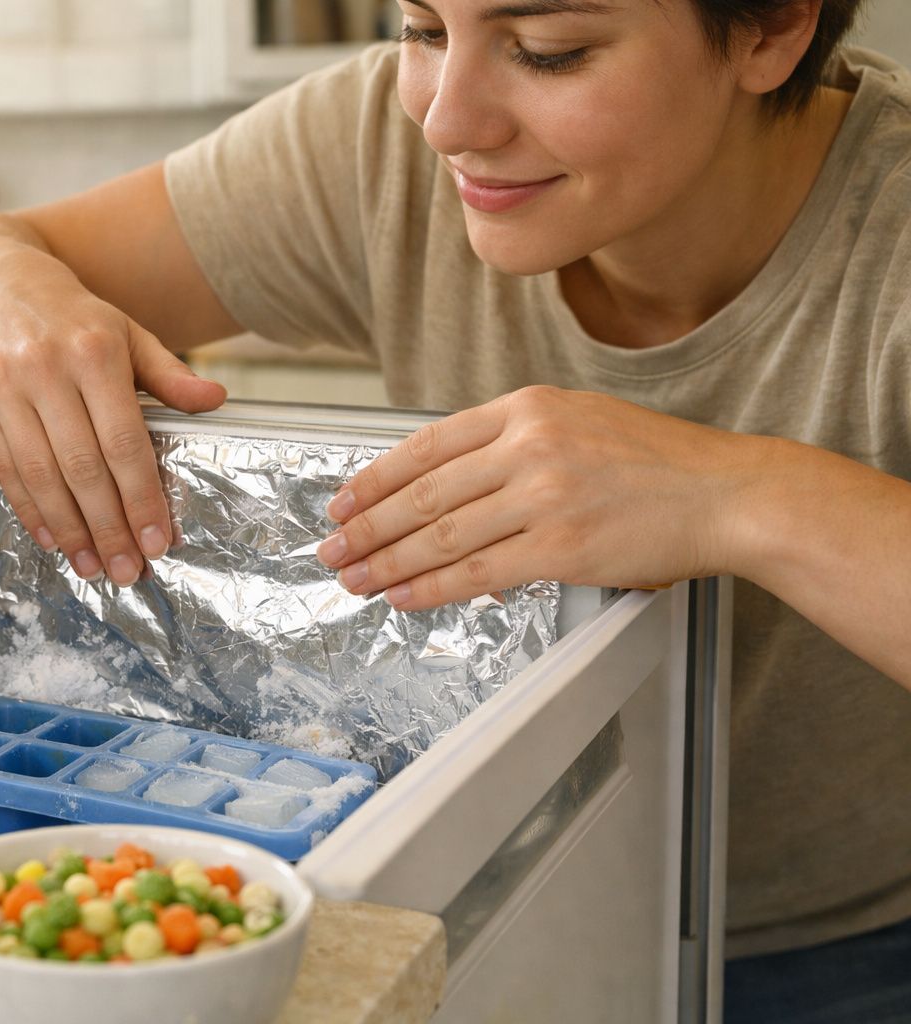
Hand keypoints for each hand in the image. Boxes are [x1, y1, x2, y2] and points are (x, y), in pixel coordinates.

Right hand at [0, 252, 225, 585]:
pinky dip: (29, 509)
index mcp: (95, 351)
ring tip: (92, 566)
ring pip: (40, 474)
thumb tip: (215, 400)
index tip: (157, 540)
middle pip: (82, 466)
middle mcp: (45, 367)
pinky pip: (3, 467)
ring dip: (69, 529)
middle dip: (108, 527)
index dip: (141, 497)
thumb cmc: (72, 317)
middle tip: (126, 569)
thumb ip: (170, 374)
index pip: (124, 441)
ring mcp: (2, 384)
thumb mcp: (128, 333)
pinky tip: (53, 538)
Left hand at [315, 385, 755, 608]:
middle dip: (367, 528)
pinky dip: (432, 588)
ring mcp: (543, 496)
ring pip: (440, 535)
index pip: (427, 446)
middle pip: (422, 493)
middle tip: (331, 551)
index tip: (342, 503)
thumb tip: (443, 487)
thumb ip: (510, 442)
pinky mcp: (560, 547)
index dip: (375, 480)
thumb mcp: (576, 420)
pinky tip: (404, 597)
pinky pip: (476, 571)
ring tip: (356, 580)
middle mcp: (528, 445)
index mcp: (525, 407)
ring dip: (388, 563)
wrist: (726, 493)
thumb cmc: (655, 462)